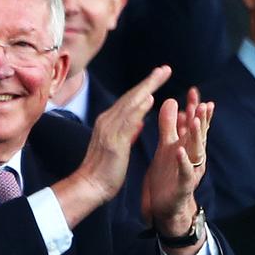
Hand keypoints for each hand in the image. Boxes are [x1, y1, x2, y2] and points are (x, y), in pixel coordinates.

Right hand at [52, 66, 170, 227]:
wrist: (89, 186)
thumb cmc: (103, 170)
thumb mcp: (118, 147)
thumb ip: (128, 133)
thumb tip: (139, 122)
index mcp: (108, 123)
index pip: (129, 101)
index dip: (144, 87)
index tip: (159, 76)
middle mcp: (107, 121)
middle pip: (131, 97)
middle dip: (149, 81)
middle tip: (165, 69)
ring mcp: (109, 130)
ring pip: (130, 104)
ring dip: (146, 88)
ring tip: (160, 75)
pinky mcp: (114, 142)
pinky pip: (128, 121)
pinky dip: (138, 108)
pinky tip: (149, 99)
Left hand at [140, 90, 213, 254]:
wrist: (164, 206)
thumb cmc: (167, 175)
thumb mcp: (166, 147)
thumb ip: (169, 126)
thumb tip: (172, 101)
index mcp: (187, 146)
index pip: (193, 124)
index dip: (194, 108)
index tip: (193, 91)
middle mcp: (192, 156)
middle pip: (198, 135)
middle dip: (200, 119)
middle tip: (202, 102)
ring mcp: (189, 170)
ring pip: (196, 151)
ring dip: (195, 136)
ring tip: (193, 121)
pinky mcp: (183, 185)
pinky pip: (185, 172)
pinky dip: (183, 161)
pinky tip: (180, 150)